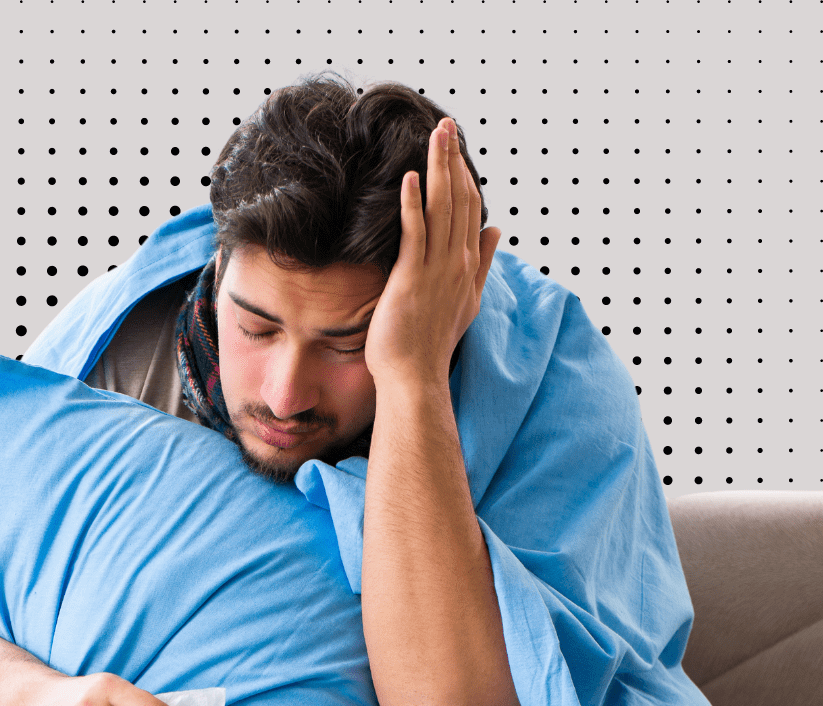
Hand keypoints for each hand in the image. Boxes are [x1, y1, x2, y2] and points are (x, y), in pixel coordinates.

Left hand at [363, 117, 501, 390]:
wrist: (416, 378)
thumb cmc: (431, 344)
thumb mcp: (466, 300)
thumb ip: (482, 264)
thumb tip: (497, 231)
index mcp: (467, 266)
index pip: (471, 211)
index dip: (465, 176)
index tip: (457, 148)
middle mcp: (457, 264)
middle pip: (460, 201)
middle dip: (454, 160)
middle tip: (447, 124)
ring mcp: (437, 271)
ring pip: (443, 210)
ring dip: (440, 169)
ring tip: (436, 135)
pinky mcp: (412, 279)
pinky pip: (416, 234)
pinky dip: (415, 204)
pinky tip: (412, 177)